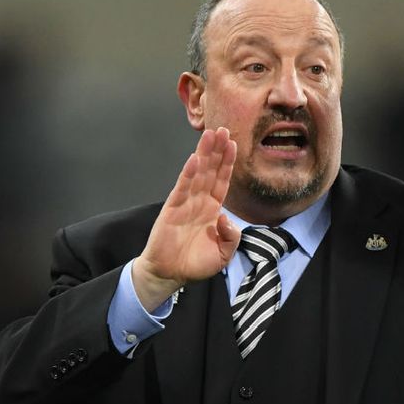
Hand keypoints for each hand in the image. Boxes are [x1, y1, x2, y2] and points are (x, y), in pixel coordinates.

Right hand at [133, 128, 239, 308]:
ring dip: (204, 154)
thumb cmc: (195, 264)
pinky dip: (189, 173)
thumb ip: (231, 237)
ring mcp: (185, 203)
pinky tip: (195, 159)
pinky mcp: (172, 209)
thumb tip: (227, 219)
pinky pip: (182, 187)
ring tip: (210, 134)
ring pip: (197, 173)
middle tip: (222, 129)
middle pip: (210, 170)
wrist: (170, 274)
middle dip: (217, 150)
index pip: (222, 180)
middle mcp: (199, 201)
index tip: (233, 143)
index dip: (227, 162)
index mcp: (212, 209)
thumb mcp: (223, 254)